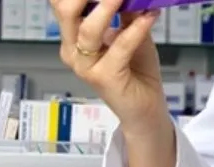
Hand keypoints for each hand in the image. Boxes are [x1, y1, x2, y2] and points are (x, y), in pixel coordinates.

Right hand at [51, 0, 165, 134]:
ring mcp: (85, 66)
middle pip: (65, 9)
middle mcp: (73, 51)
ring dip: (108, 6)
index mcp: (72, 37)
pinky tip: (150, 16)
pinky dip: (137, 29)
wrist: (145, 109)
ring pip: (88, 28)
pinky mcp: (104, 78)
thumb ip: (125, 11)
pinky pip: (120, 47)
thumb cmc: (136, 71)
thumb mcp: (129, 32)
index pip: (63, 3)